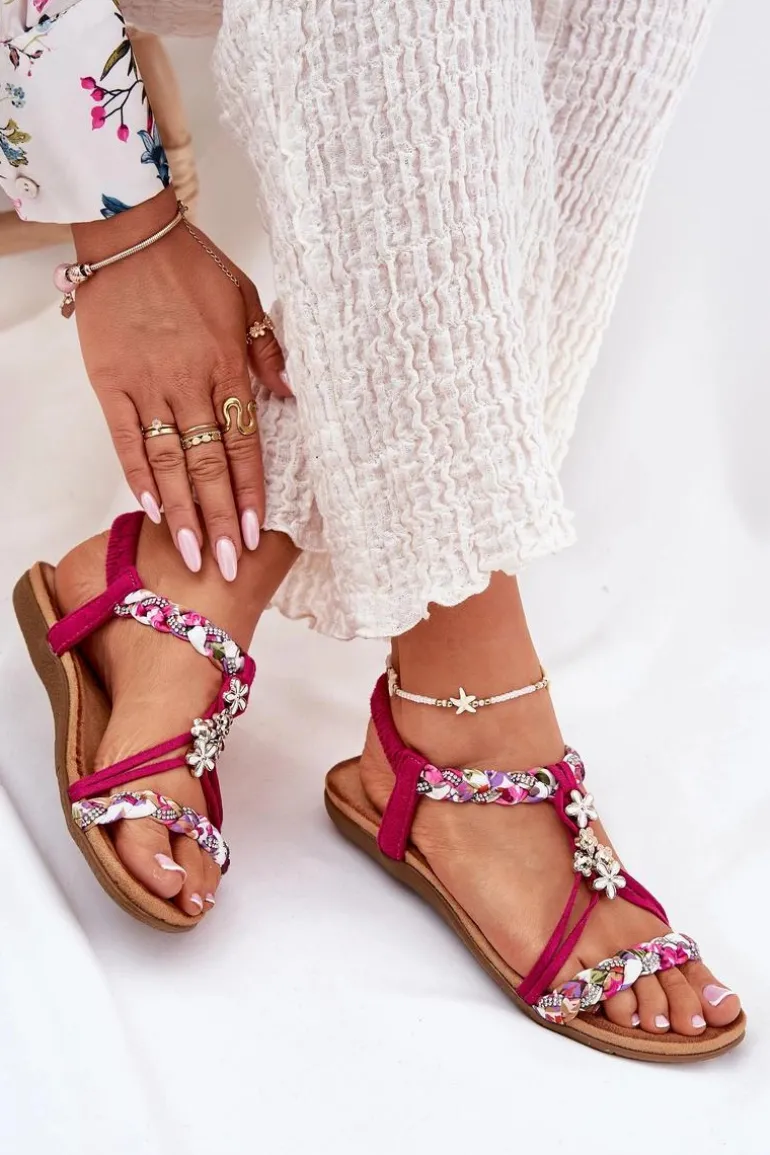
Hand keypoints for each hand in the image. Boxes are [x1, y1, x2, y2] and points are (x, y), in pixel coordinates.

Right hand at [71, 187, 290, 579]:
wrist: (132, 233)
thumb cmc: (193, 265)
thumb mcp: (247, 299)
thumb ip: (268, 351)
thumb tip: (292, 396)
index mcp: (227, 367)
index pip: (244, 444)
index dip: (251, 492)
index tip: (256, 533)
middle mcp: (190, 384)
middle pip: (208, 465)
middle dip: (220, 519)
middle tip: (225, 565)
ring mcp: (148, 385)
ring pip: (168, 461)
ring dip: (181, 511)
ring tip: (190, 554)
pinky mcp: (111, 383)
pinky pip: (125, 438)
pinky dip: (137, 474)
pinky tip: (151, 509)